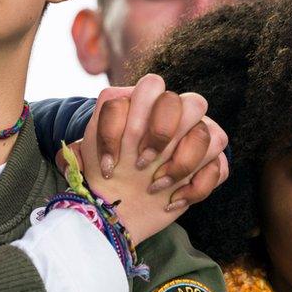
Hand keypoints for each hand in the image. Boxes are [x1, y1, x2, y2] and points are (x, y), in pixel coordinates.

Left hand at [65, 74, 228, 244]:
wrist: (119, 205)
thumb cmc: (103, 172)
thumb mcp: (87, 155)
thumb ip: (81, 144)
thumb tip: (73, 153)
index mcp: (144, 102)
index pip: (151, 87)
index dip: (128, 123)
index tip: (110, 162)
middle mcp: (174, 115)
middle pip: (190, 101)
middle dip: (163, 133)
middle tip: (139, 163)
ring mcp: (195, 139)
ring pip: (211, 133)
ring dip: (182, 163)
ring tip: (155, 186)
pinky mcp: (209, 166)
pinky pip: (219, 167)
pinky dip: (196, 186)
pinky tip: (172, 199)